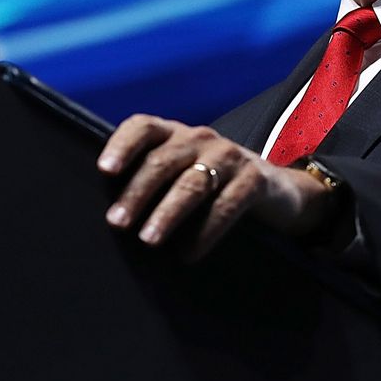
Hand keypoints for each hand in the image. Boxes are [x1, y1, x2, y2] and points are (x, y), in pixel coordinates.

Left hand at [96, 115, 335, 259]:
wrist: (275, 190)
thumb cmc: (209, 185)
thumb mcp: (180, 172)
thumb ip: (149, 180)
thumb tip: (109, 215)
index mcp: (174, 133)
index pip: (143, 127)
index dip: (122, 145)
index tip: (104, 171)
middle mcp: (200, 138)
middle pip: (163, 161)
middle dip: (137, 193)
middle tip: (117, 223)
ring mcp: (229, 156)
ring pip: (192, 183)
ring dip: (167, 213)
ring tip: (149, 240)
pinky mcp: (255, 178)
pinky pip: (228, 204)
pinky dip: (207, 230)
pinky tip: (189, 253)